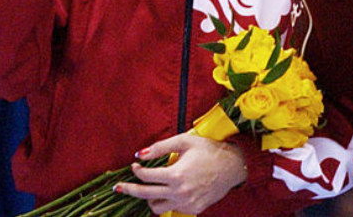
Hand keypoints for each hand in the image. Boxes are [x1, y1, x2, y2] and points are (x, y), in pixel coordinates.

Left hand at [119, 132, 246, 213]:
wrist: (234, 165)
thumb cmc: (210, 150)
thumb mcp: (186, 141)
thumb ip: (161, 147)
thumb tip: (139, 154)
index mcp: (176, 174)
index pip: (145, 176)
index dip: (136, 170)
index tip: (134, 166)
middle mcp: (178, 192)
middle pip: (144, 194)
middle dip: (128, 190)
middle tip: (118, 187)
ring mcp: (185, 202)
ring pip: (156, 208)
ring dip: (150, 199)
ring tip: (150, 190)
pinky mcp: (192, 209)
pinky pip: (172, 210)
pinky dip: (167, 202)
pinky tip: (168, 194)